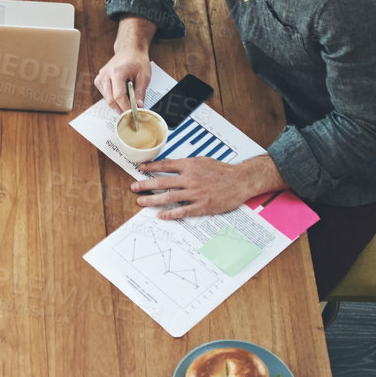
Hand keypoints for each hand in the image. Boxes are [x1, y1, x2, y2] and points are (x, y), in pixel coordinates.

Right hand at [94, 48, 150, 111]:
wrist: (129, 50)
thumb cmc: (137, 60)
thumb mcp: (144, 76)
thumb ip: (140, 93)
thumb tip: (138, 107)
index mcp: (117, 72)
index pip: (119, 96)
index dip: (126, 107)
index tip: (133, 113)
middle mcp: (106, 74)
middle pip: (110, 100)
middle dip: (121, 109)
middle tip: (131, 112)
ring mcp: (100, 77)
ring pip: (107, 99)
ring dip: (117, 104)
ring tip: (128, 100)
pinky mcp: (99, 80)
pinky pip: (105, 95)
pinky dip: (113, 98)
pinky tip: (121, 94)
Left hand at [132, 149, 280, 218]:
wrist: (241, 181)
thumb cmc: (222, 170)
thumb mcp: (203, 161)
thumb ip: (186, 164)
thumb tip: (170, 166)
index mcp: (190, 165)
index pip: (165, 165)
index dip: (151, 167)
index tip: (140, 168)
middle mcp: (191, 178)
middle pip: (163, 182)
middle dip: (146, 185)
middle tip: (134, 187)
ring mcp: (196, 193)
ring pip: (169, 197)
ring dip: (153, 200)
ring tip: (141, 202)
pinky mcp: (202, 206)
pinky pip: (183, 211)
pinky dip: (170, 213)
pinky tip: (160, 215)